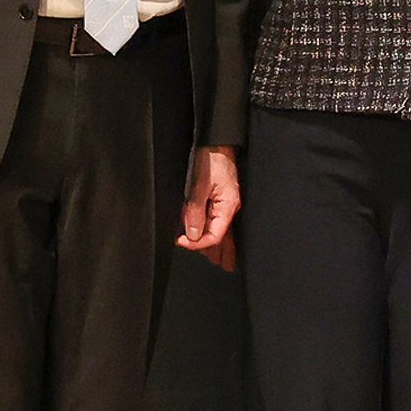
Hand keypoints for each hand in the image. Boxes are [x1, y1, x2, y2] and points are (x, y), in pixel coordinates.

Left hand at [177, 146, 240, 270]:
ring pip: (225, 230)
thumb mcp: (200, 186)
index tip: (181, 242)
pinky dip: (219, 232)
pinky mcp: (222, 199)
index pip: (215, 235)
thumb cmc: (212, 161)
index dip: (198, 243)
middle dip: (220, 251)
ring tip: (220, 259)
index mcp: (227, 207)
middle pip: (225, 237)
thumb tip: (191, 235)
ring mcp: (227, 204)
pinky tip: (217, 238)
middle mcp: (229, 208)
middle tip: (220, 266)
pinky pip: (221, 221)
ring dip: (221, 245)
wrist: (217, 144)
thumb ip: (195, 212)